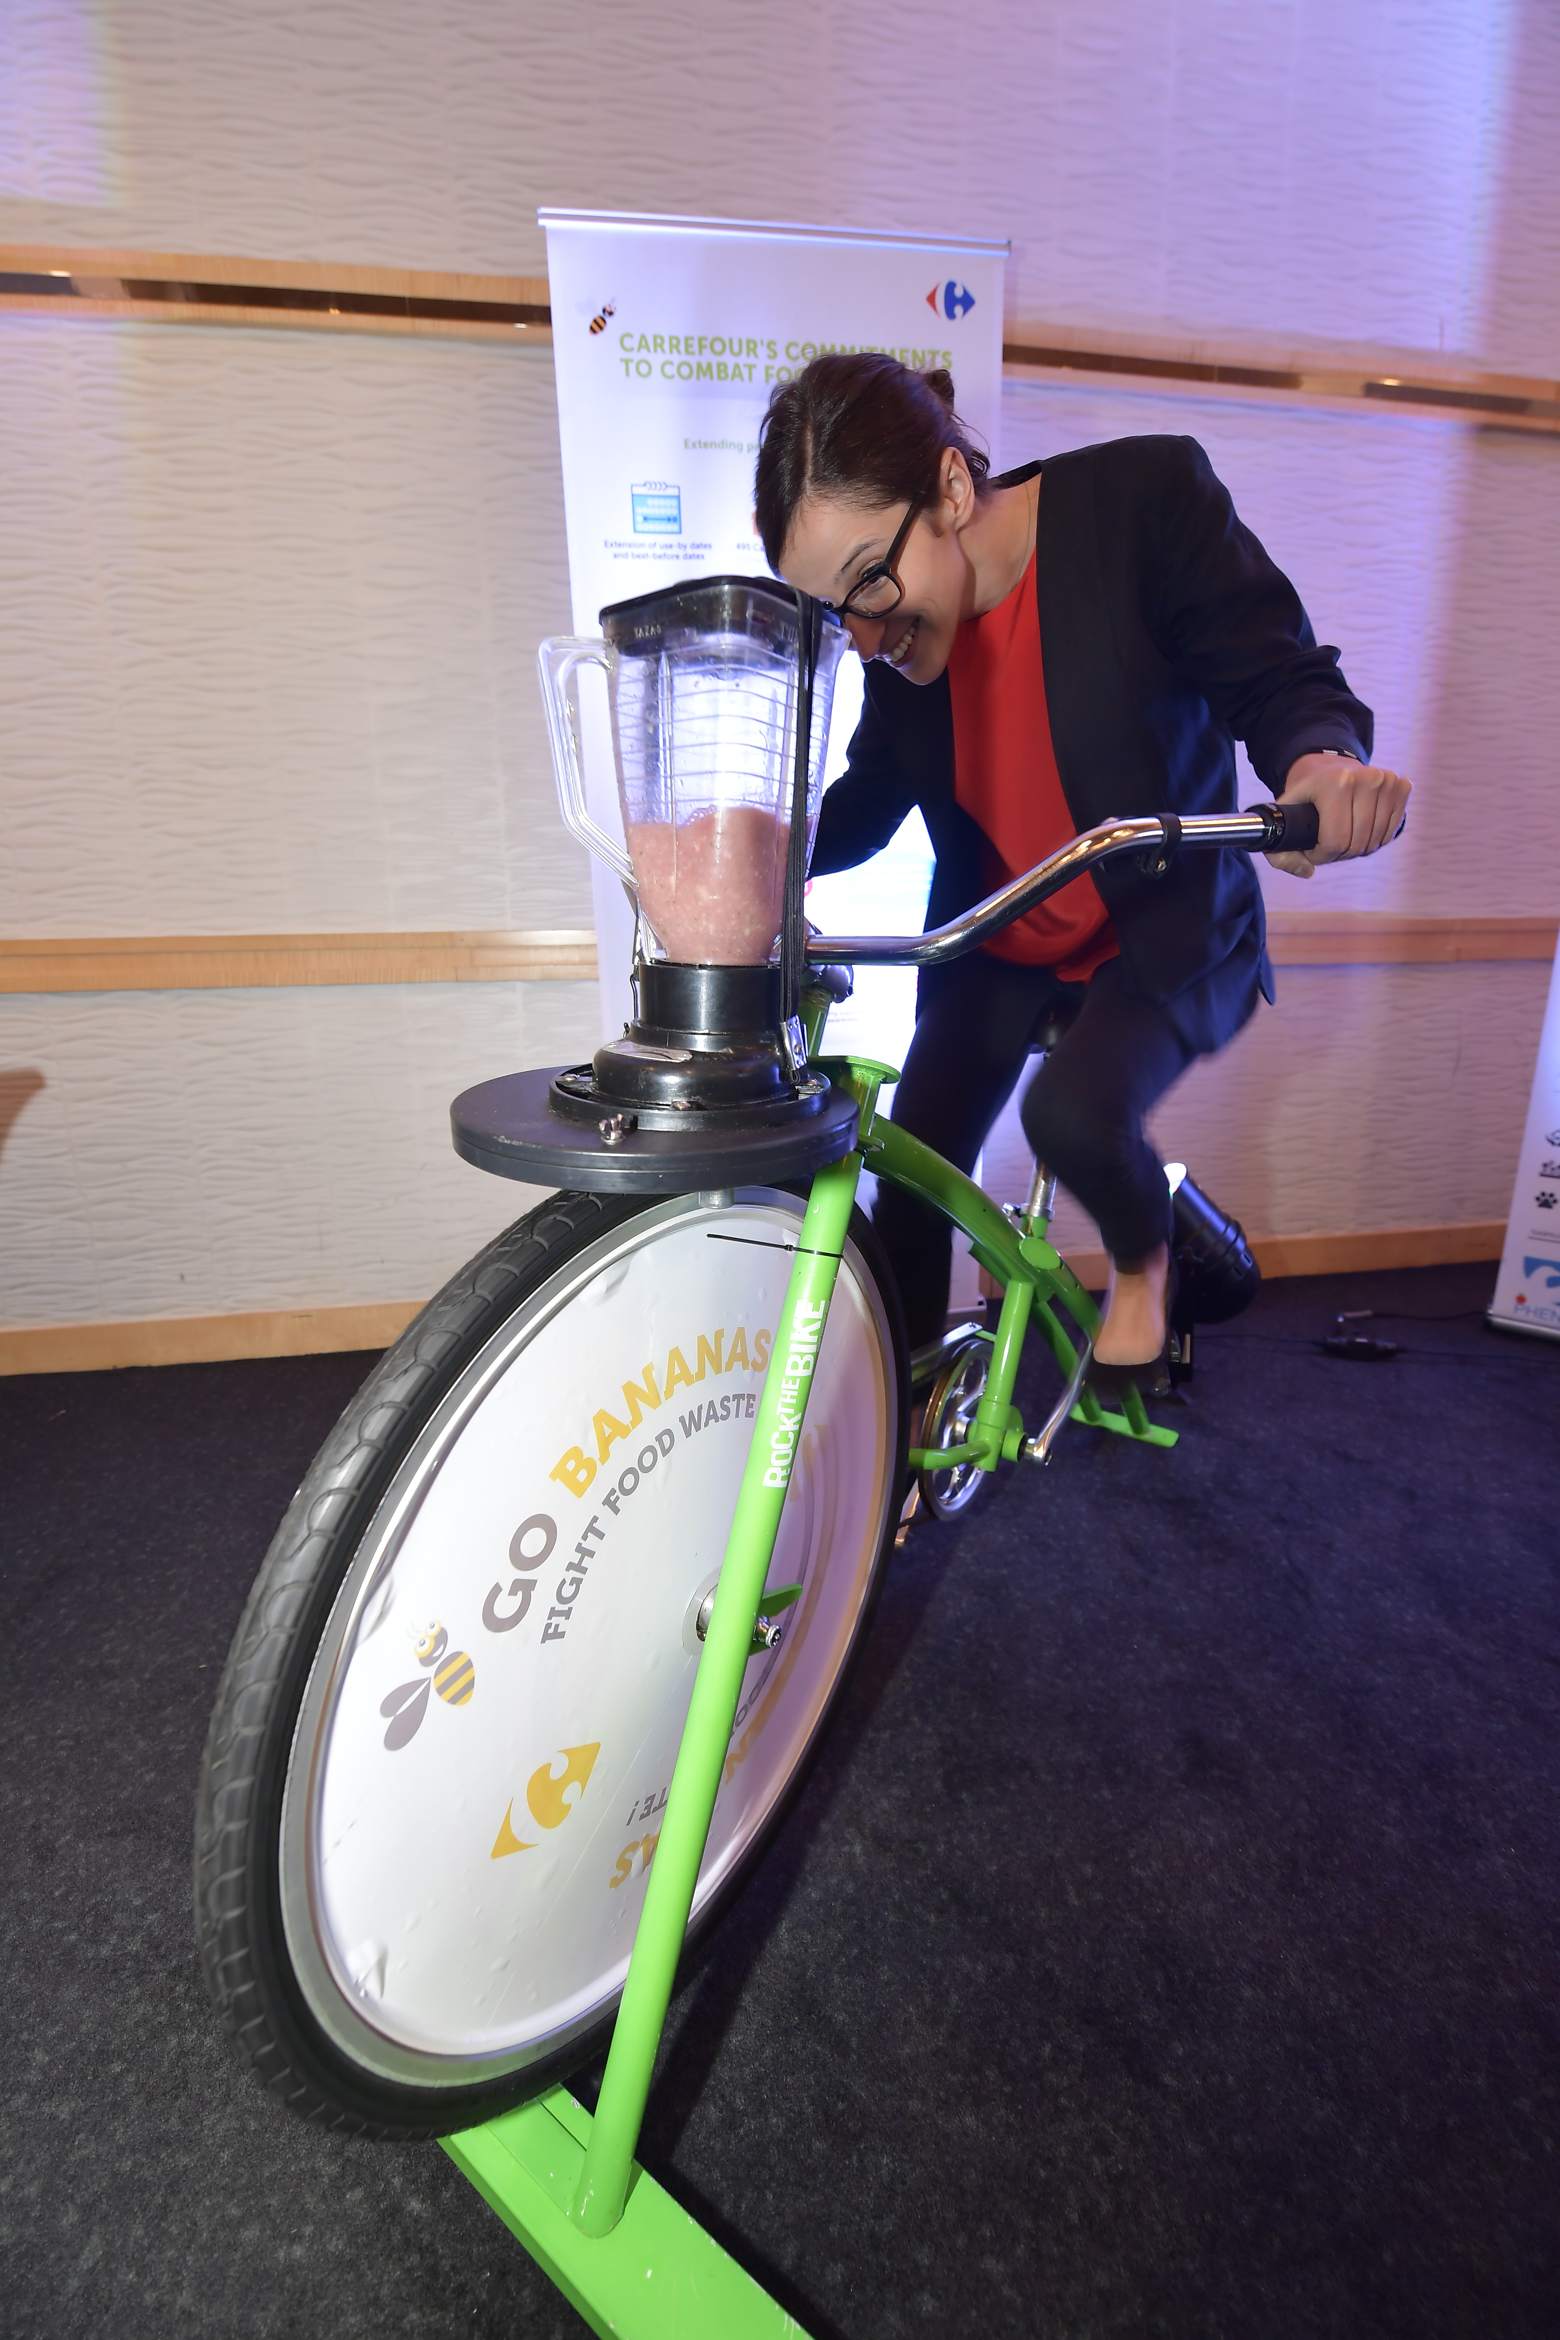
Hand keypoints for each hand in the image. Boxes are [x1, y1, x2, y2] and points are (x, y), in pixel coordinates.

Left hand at [1267, 751, 1410, 879]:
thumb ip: (1280, 852)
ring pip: (1375, 841)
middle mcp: (1365, 778)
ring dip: (1358, 848)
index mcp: (1336, 782)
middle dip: (1339, 853)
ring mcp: (1387, 780)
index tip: (1312, 849)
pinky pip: (1390, 832)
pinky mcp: (1401, 786)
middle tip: (1327, 844)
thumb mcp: (1284, 817)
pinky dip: (1375, 839)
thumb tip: (1307, 871)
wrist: (1327, 767)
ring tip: (1343, 837)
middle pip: (1357, 844)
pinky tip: (1361, 829)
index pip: (1335, 841)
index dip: (1321, 855)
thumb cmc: (1305, 796)